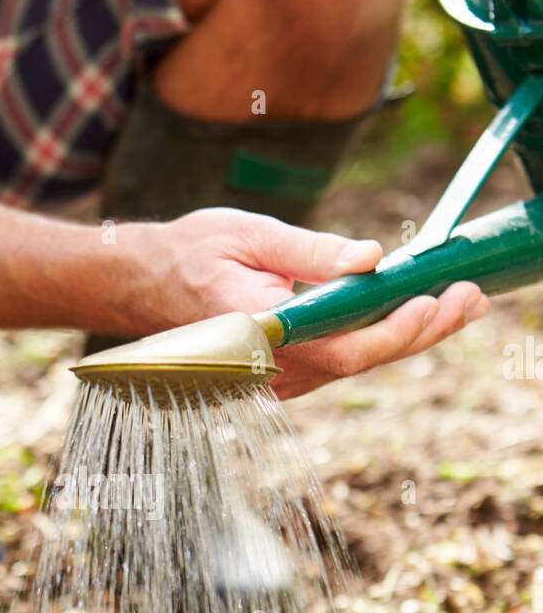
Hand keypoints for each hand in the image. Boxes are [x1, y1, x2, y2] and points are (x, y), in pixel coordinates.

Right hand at [141, 208, 489, 400]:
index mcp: (257, 330)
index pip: (339, 345)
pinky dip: (379, 339)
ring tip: (458, 303)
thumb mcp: (250, 234)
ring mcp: (274, 378)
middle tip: (471, 298)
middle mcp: (268, 366)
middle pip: (359, 361)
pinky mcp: (281, 375)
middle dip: (422, 331)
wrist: (141, 286)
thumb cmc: (190, 253)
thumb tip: (370, 258)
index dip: (393, 331)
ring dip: (408, 336)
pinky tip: (412, 315)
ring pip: (354, 364)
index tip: (432, 299)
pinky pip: (339, 362)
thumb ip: (311, 252)